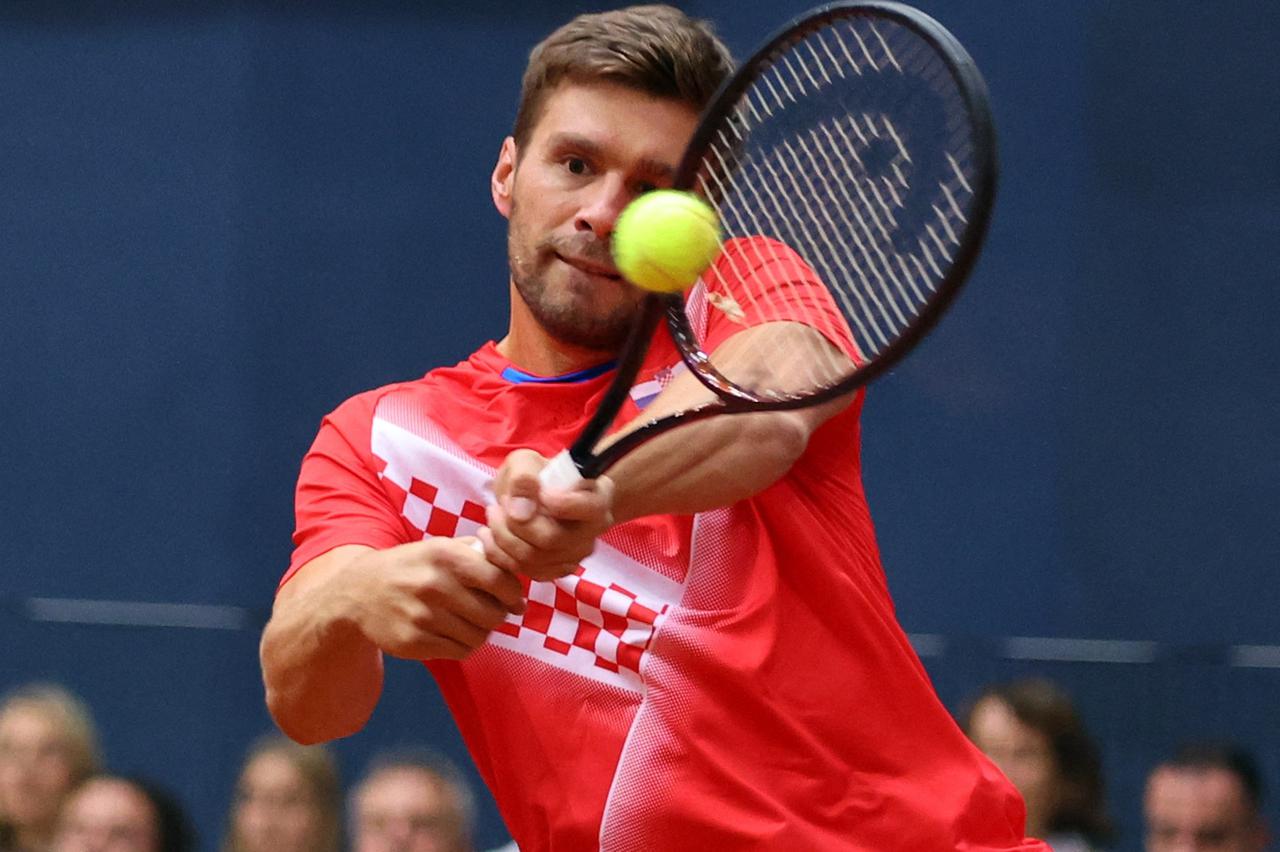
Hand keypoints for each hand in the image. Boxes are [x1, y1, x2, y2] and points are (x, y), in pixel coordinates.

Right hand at [346, 537, 525, 660]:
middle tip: (492, 612)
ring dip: (482, 632)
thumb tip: (516, 571)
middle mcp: (433, 585)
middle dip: (499, 615)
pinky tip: (454, 634)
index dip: (513, 593)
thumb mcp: (438, 547)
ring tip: (472, 623)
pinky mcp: (413, 642)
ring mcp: (421, 616)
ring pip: (478, 637)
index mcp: (444, 556)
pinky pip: (459, 652)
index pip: (499, 580)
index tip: (513, 598)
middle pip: (493, 614)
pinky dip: (464, 646)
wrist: (358, 593)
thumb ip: (477, 553)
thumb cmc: (410, 567)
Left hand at [478, 449, 614, 581]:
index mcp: (597, 497)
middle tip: (498, 505)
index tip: (541, 493)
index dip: (563, 504)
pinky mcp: (557, 570)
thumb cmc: (535, 474)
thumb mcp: (526, 462)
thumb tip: (521, 511)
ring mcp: (577, 554)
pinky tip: (491, 536)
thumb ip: (524, 479)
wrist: (533, 496)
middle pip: (553, 539)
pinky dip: (501, 555)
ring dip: (503, 538)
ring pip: (535, 559)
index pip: (589, 509)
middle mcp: (593, 530)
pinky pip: (525, 571)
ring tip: (493, 516)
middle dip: (515, 524)